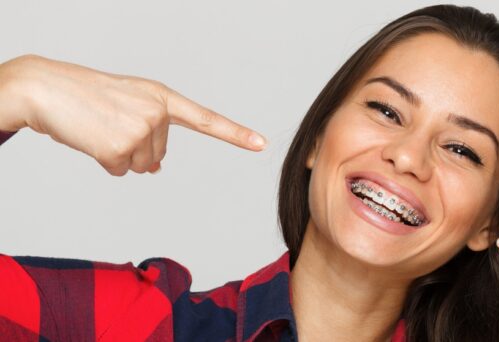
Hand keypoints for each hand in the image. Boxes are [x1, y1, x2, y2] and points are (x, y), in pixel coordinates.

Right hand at [0, 54, 265, 174]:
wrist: (47, 88)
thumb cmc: (88, 96)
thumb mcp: (129, 104)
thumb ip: (152, 130)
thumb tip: (155, 169)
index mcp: (163, 98)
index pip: (206, 119)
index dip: (235, 134)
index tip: (261, 144)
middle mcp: (158, 112)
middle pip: (159, 155)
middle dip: (134, 147)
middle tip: (110, 124)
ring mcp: (141, 129)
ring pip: (141, 166)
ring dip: (119, 155)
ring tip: (100, 129)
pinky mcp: (120, 147)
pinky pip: (121, 171)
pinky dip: (104, 162)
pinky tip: (92, 139)